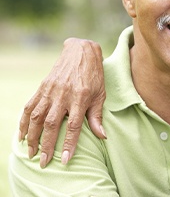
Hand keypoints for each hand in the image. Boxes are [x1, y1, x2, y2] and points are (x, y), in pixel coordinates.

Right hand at [18, 38, 105, 167]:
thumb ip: (97, 116)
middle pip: (52, 124)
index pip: (74, 125)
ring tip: (31, 152)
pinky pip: (29, 106)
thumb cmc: (94, 75)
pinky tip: (22, 135)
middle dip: (46, 145)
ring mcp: (51, 91)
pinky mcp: (42, 87)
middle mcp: (64, 94)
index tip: (65, 160)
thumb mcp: (101, 94)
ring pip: (37, 117)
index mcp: (80, 97)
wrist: (81, 52)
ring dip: (32, 136)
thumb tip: (102, 136)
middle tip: (43, 162)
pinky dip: (24, 122)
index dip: (69, 143)